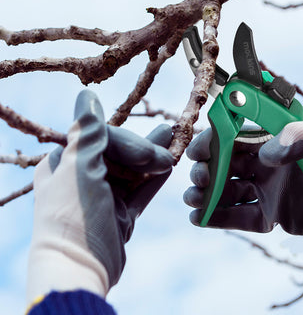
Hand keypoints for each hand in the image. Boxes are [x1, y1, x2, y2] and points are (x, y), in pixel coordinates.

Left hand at [27, 90, 174, 304]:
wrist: (80, 270)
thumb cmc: (74, 216)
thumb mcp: (79, 169)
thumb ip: (88, 133)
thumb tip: (86, 95)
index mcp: (66, 163)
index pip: (102, 138)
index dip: (128, 141)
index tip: (148, 153)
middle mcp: (83, 177)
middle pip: (120, 152)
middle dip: (146, 148)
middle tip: (170, 142)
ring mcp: (104, 196)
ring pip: (134, 170)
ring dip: (155, 157)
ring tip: (175, 137)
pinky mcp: (120, 214)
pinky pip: (141, 190)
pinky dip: (156, 179)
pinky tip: (171, 165)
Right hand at [184, 120, 302, 254]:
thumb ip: (299, 135)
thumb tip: (266, 155)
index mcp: (269, 142)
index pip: (232, 137)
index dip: (211, 142)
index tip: (197, 152)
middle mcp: (261, 165)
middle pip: (222, 165)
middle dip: (205, 170)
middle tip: (201, 178)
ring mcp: (263, 190)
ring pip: (226, 191)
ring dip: (206, 195)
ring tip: (194, 200)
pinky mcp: (268, 215)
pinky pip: (239, 217)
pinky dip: (218, 218)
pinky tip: (199, 218)